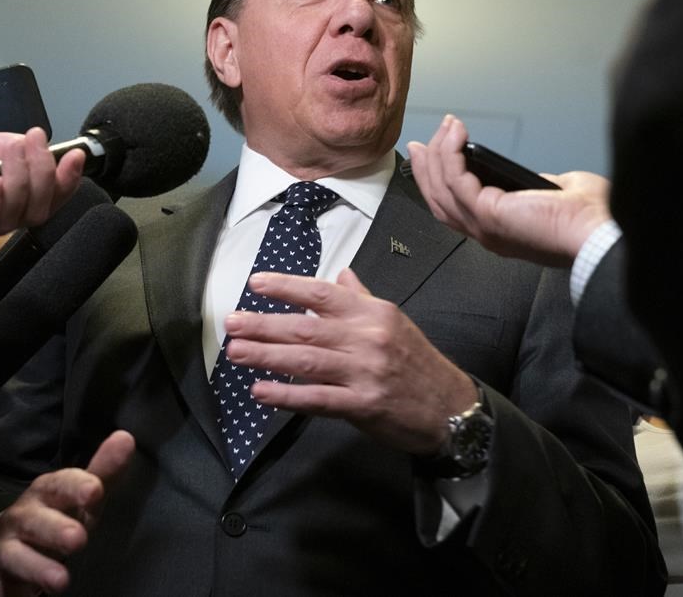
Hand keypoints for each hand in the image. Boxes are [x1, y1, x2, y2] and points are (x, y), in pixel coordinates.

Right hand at [0, 430, 134, 596]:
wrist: (5, 545)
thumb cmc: (56, 516)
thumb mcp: (81, 496)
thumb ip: (103, 471)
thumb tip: (126, 438)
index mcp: (46, 492)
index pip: (59, 485)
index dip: (76, 486)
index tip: (95, 491)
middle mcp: (22, 518)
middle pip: (35, 521)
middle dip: (55, 530)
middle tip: (78, 539)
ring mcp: (7, 549)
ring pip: (16, 557)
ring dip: (38, 568)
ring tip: (61, 581)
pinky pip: (3, 589)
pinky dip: (14, 595)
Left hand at [224, 269, 476, 454]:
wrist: (451, 407)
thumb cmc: (417, 362)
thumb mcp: (394, 321)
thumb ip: (362, 298)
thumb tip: (340, 274)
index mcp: (372, 313)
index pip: (321, 292)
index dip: (286, 287)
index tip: (255, 284)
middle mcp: (367, 338)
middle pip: (306, 326)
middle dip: (264, 324)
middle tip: (231, 322)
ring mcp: (364, 372)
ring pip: (306, 360)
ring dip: (267, 356)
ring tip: (236, 353)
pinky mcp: (363, 405)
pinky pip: (318, 398)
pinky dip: (287, 394)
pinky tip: (261, 391)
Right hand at [406, 114, 611, 266]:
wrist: (598, 233)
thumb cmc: (587, 219)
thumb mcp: (554, 195)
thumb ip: (535, 187)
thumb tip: (533, 179)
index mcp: (499, 230)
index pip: (454, 207)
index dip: (437, 181)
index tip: (432, 155)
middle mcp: (485, 232)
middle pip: (438, 199)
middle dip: (426, 167)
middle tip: (423, 141)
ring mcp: (482, 226)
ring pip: (441, 188)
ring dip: (438, 154)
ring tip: (447, 128)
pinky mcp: (487, 214)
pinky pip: (456, 179)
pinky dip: (452, 153)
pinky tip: (457, 134)